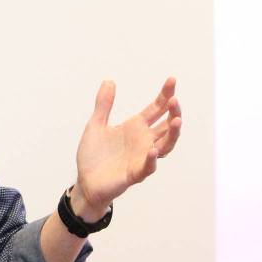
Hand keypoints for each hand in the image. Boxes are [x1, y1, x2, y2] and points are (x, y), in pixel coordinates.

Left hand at [73, 77, 181, 215]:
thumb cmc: (94, 156)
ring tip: (176, 120)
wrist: (85, 181)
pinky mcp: (134, 173)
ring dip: (172, 134)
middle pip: (166, 125)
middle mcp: (144, 141)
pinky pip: (147, 167)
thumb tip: (109, 81)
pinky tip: (153, 149)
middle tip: (175, 100)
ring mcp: (141, 157)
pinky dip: (151, 159)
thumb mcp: (96, 125)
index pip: (156, 109)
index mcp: (136, 128)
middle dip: (173, 112)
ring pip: (165, 145)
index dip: (165, 95)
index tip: (172, 80)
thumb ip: (103, 105)